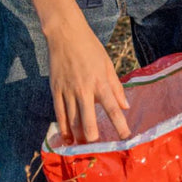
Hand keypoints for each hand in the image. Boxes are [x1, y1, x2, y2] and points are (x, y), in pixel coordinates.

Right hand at [44, 10, 130, 144]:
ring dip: (78, 137)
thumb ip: (116, 86)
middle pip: (88, 121)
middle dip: (93, 138)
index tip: (125, 138)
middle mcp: (84, 89)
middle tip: (98, 148)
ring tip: (83, 148)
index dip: (120, 125)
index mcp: (100, 81)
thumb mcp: (107, 63)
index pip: (112, 108)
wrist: (65, 33)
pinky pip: (59, 114)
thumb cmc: (90, 47)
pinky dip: (64, 128)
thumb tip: (125, 106)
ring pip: (72, 121)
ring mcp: (68, 90)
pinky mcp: (55, 89)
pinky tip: (68, 139)